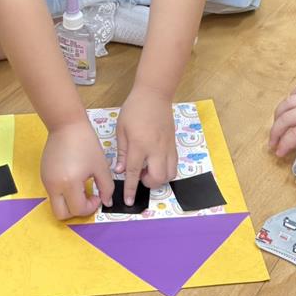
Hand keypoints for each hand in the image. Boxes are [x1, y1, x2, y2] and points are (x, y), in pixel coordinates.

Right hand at [41, 119, 113, 219]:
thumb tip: (106, 202)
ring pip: (56, 204)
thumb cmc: (85, 142)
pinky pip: (53, 192)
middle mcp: (54, 185)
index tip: (97, 195)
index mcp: (69, 183)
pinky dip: (63, 192)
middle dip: (76, 211)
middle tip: (87, 198)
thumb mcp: (100, 166)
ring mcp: (46, 181)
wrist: (66, 124)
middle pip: (61, 214)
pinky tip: (73, 177)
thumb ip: (107, 187)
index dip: (91, 207)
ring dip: (70, 201)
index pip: (78, 209)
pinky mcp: (44, 175)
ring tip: (81, 185)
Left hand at [114, 85, 176, 203]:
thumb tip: (120, 170)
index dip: (130, 188)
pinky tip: (156, 162)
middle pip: (157, 178)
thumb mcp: (121, 129)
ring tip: (148, 168)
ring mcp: (167, 147)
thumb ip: (122, 151)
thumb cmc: (134, 109)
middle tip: (139, 174)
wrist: (154, 94)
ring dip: (159, 178)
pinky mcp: (174, 144)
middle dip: (148, 183)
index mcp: (139, 145)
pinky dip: (166, 170)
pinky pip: (174, 164)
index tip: (128, 201)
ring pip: (170, 174)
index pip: (134, 172)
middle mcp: (156, 149)